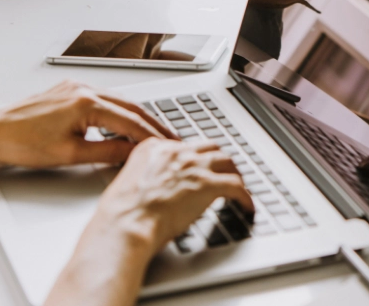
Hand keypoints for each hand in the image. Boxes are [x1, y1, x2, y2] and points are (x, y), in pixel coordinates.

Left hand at [0, 80, 176, 167]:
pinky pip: (104, 98)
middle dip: (152, 123)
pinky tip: (125, 121)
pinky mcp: (70, 90)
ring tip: (152, 132)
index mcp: (87, 103)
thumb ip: (107, 151)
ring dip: (137, 116)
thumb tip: (132, 152)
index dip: (151, 135)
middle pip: (130, 106)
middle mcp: (85, 89)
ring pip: (119, 100)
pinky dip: (119, 111)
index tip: (166, 146)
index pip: (130, 120)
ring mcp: (78, 87)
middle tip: (170, 137)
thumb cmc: (23, 143)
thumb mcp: (71, 154)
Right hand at [96, 138, 254, 251]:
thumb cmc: (121, 212)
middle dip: (218, 159)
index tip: (199, 167)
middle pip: (208, 148)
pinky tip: (246, 205)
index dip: (195, 158)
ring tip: (239, 184)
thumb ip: (146, 175)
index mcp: (155, 147)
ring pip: (226, 161)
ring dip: (234, 173)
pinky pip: (236, 186)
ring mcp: (194, 165)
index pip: (184, 146)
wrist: (127, 223)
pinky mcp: (208, 184)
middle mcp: (177, 151)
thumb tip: (157, 188)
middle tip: (223, 170)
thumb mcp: (128, 180)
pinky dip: (245, 196)